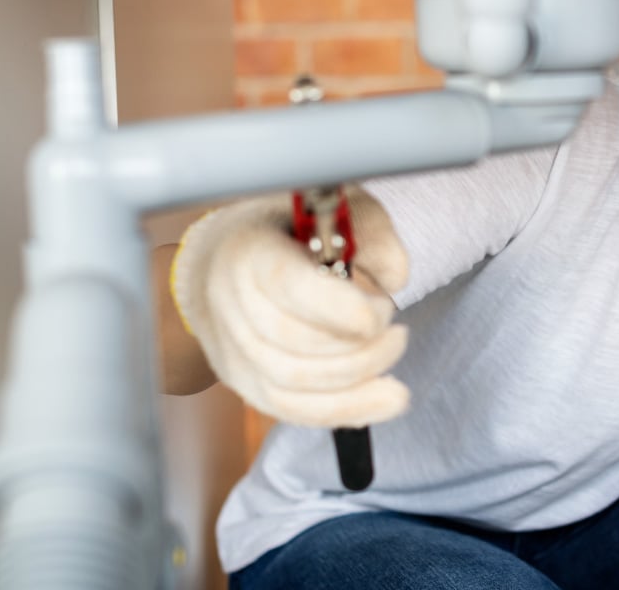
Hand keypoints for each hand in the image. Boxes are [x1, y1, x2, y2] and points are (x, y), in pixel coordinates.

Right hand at [170, 188, 411, 426]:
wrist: (224, 258)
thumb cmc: (291, 229)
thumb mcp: (335, 209)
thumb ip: (371, 232)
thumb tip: (395, 276)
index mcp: (250, 249)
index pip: (287, 288)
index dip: (339, 309)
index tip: (380, 314)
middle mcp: (231, 302)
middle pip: (294, 344)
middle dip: (360, 345)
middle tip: (395, 328)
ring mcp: (232, 348)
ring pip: (294, 385)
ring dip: (359, 378)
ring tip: (393, 351)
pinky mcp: (245, 381)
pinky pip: (294, 410)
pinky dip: (347, 409)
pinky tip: (387, 400)